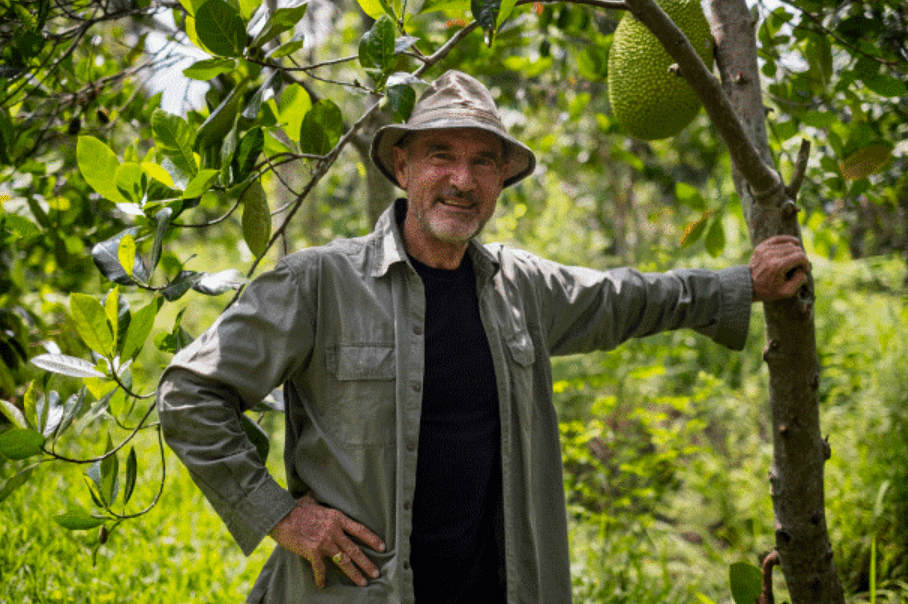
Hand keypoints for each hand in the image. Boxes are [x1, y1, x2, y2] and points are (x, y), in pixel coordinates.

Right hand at [269, 494, 385, 587]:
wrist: (280, 515)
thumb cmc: (294, 507)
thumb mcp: (312, 500)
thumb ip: (320, 502)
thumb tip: (317, 494)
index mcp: (337, 518)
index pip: (360, 529)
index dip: (372, 539)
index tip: (382, 547)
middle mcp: (334, 530)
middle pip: (355, 549)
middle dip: (367, 563)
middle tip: (376, 573)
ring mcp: (324, 541)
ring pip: (344, 561)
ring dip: (354, 573)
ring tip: (363, 582)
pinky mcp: (313, 551)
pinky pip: (320, 568)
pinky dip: (321, 577)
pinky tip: (322, 584)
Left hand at [750, 235, 810, 302]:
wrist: (748, 286)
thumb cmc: (768, 290)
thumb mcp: (787, 292)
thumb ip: (799, 280)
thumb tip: (803, 268)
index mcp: (778, 265)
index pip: (800, 257)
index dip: (806, 263)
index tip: (805, 270)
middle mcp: (771, 255)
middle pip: (796, 250)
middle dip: (801, 258)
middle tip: (798, 267)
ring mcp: (765, 250)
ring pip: (789, 244)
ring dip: (794, 252)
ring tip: (793, 261)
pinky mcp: (761, 247)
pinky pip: (778, 239)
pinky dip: (788, 239)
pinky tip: (795, 242)